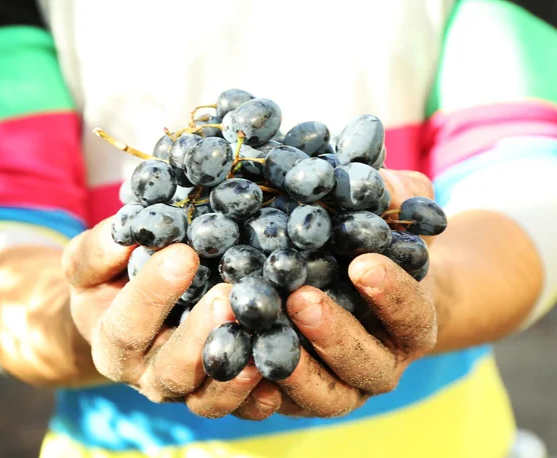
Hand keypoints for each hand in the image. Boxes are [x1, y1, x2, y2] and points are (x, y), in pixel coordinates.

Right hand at [62, 221, 281, 419]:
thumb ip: (97, 252)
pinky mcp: (220, 394)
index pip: (126, 326)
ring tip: (259, 339)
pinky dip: (260, 395)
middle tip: (226, 295)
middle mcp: (148, 376)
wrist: (130, 319)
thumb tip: (123, 236)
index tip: (183, 253)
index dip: (152, 294)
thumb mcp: (90, 263)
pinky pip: (242, 407)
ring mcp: (187, 391)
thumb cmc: (111, 283)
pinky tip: (277, 371)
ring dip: (234, 373)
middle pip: (173, 370)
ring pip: (209, 398)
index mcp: (113, 345)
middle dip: (201, 334)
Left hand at [271, 169, 437, 416]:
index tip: (363, 263)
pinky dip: (256, 389)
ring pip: (322, 396)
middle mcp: (378, 365)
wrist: (350, 289)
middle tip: (301, 298)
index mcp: (410, 326)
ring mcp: (338, 387)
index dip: (392, 295)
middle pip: (365, 365)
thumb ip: (396, 197)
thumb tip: (379, 183)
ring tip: (260, 329)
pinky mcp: (296, 396)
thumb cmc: (371, 246)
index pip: (413, 316)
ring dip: (293, 368)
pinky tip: (234, 358)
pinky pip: (278, 403)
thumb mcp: (390, 216)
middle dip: (334, 334)